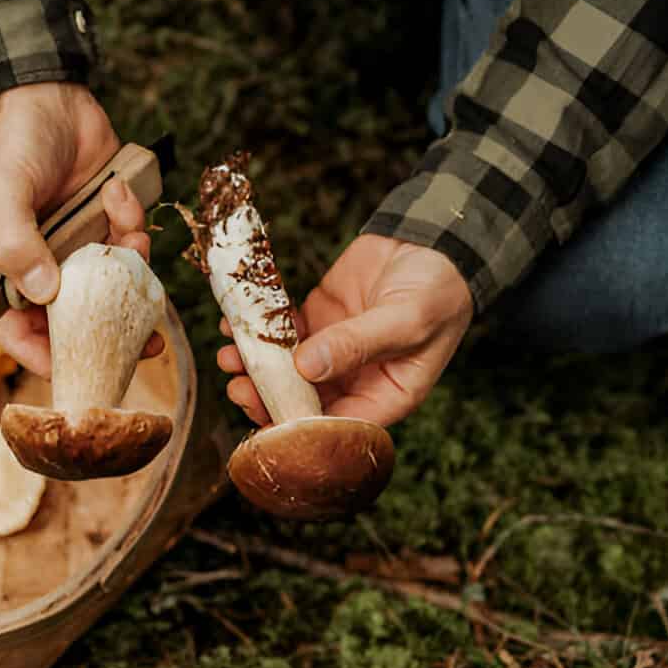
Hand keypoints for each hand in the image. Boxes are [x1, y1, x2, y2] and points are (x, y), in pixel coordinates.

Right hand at [0, 81, 160, 375]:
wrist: (47, 94)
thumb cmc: (11, 145)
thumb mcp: (3, 193)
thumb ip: (16, 243)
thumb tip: (43, 293)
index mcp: (4, 272)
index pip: (19, 334)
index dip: (47, 359)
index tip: (84, 370)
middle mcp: (41, 268)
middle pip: (76, 321)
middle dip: (113, 330)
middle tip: (150, 342)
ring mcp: (77, 250)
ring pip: (113, 286)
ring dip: (131, 269)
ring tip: (131, 237)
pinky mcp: (107, 226)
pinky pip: (130, 246)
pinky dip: (134, 224)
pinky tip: (119, 193)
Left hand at [218, 234, 472, 425]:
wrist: (432, 239)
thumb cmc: (437, 289)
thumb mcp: (406, 320)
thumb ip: (357, 344)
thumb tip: (307, 367)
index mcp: (387, 395)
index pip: (339, 426)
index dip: (301, 428)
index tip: (269, 417)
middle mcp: (355, 380)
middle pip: (303, 402)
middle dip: (267, 398)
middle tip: (239, 387)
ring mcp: (331, 350)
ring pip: (285, 370)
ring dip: (254, 366)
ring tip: (229, 356)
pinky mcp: (316, 320)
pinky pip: (281, 333)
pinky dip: (258, 330)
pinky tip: (235, 324)